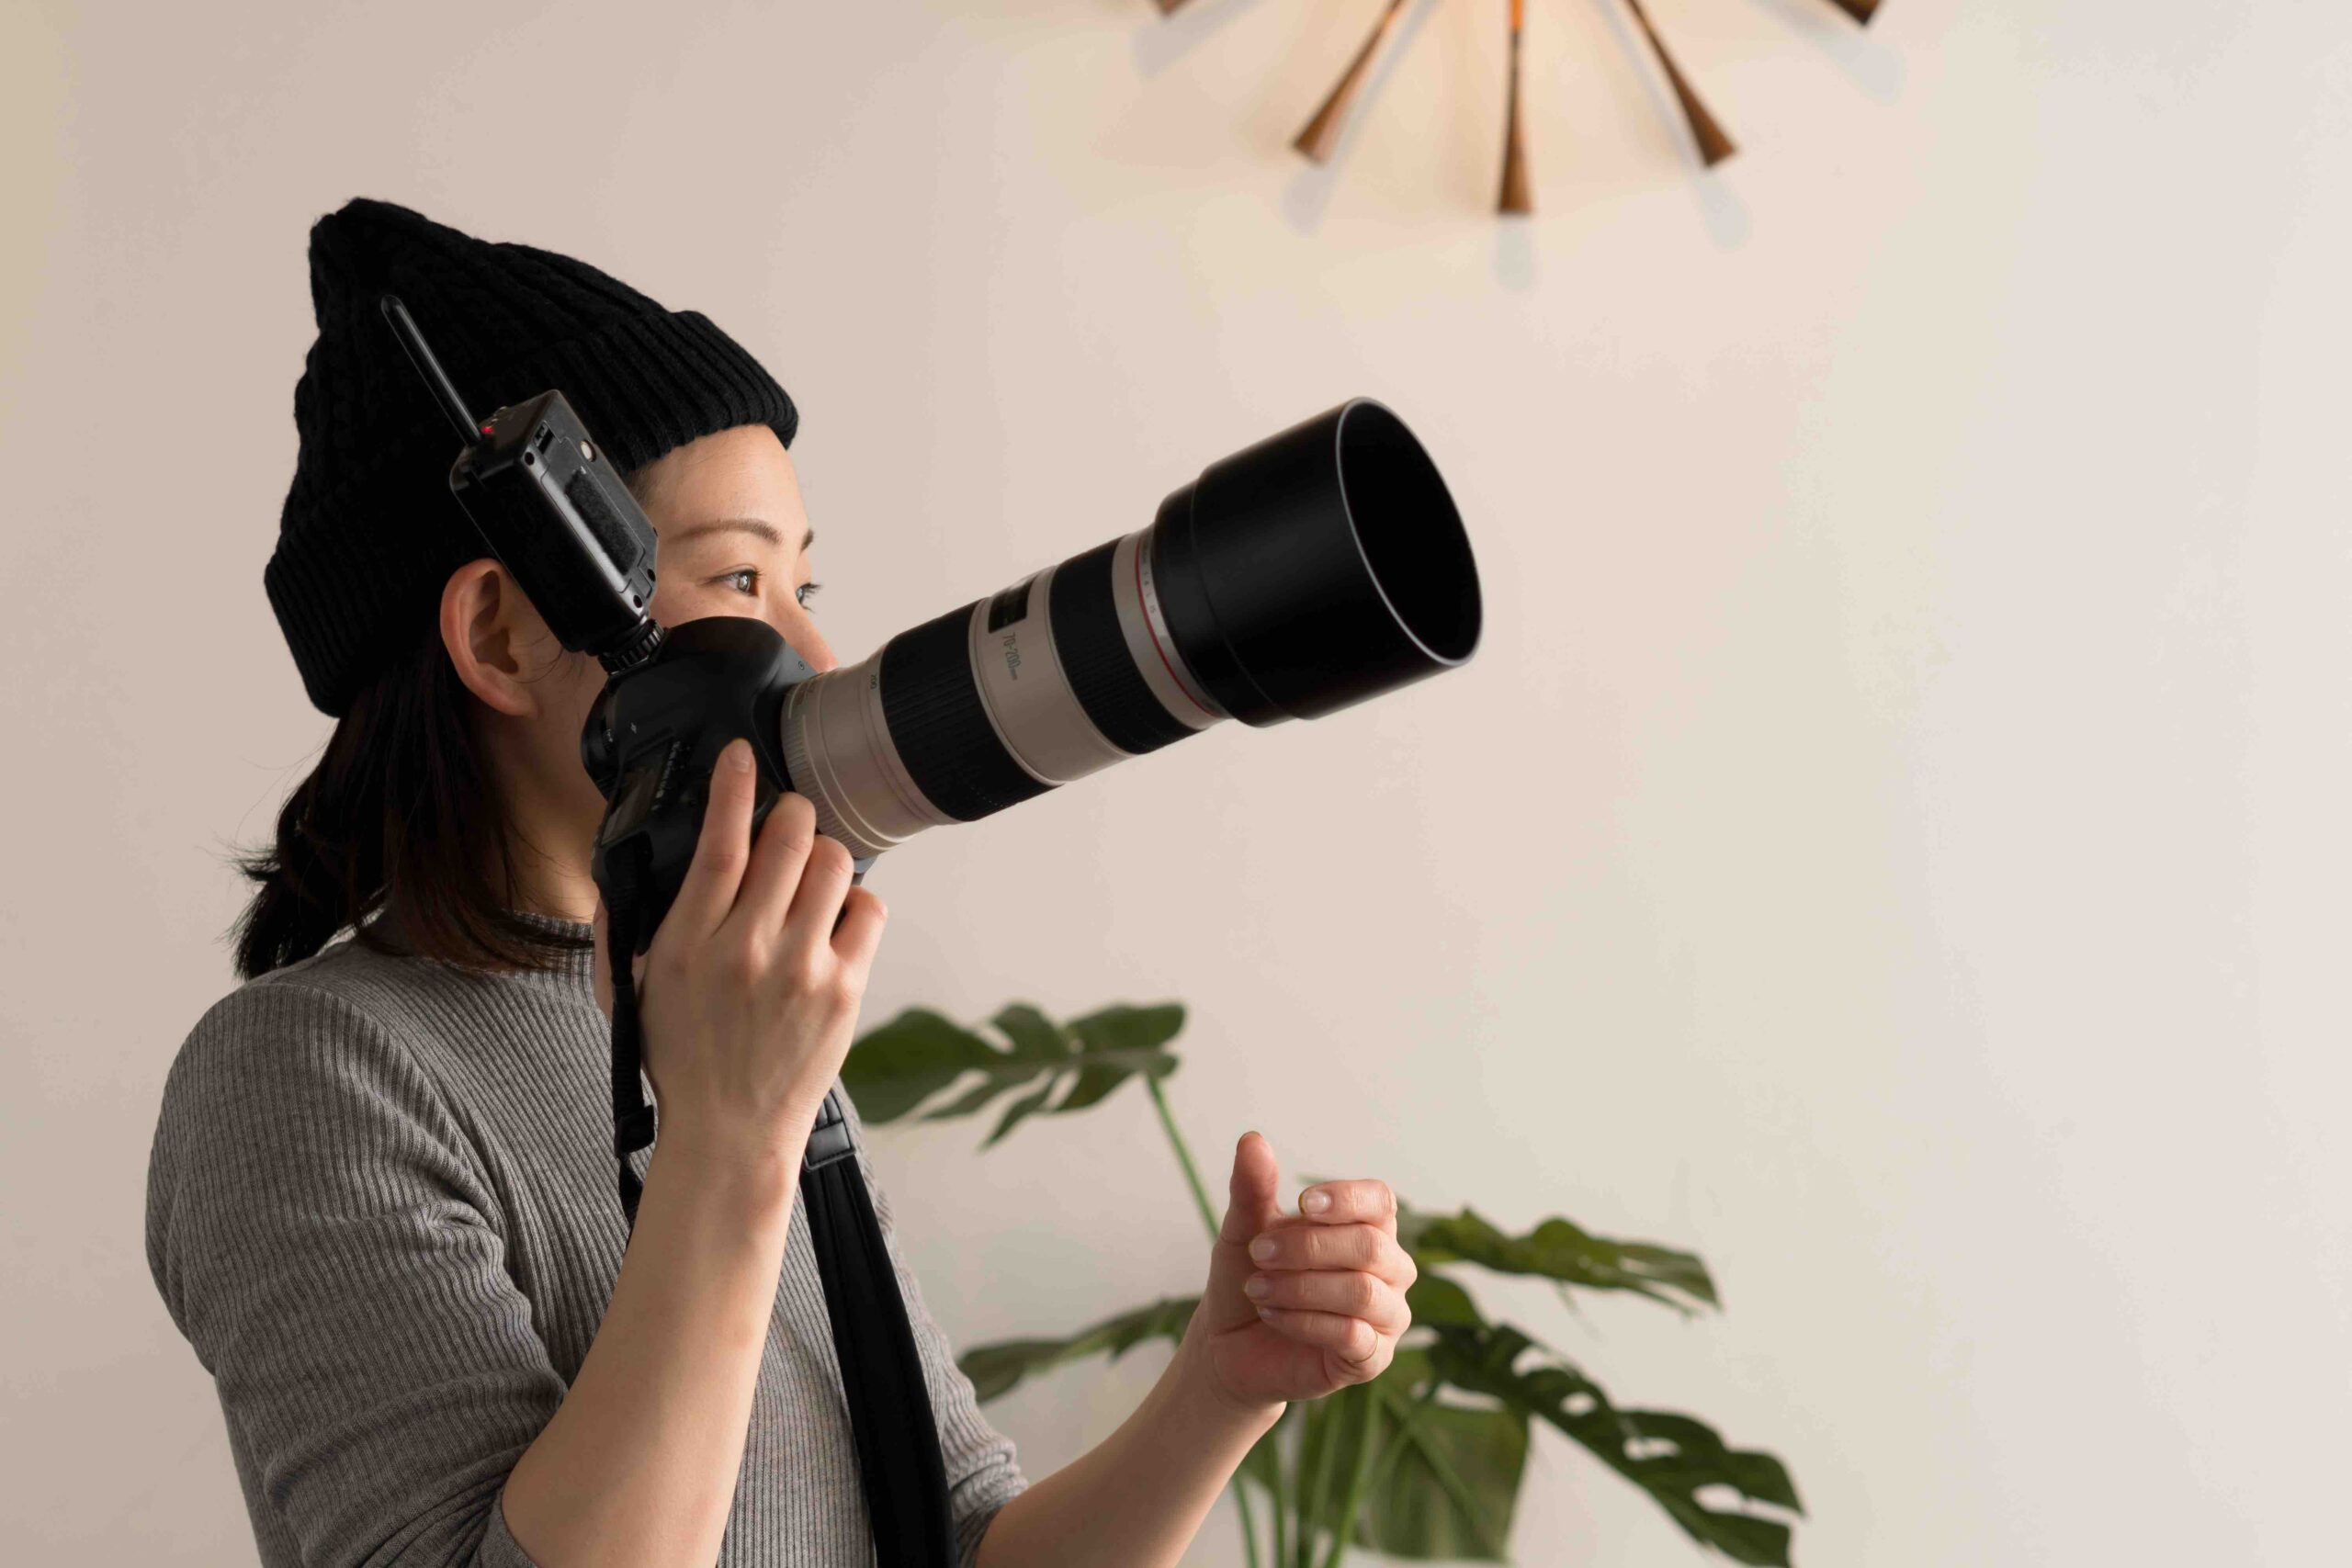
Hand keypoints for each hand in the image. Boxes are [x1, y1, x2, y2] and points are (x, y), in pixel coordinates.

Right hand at [589, 736, 887, 1164]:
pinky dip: (855, 903)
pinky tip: (834, 921)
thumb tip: (630, 868)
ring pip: (834, 864)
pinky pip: (869, 909)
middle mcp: (748, 948)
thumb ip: (630, 926)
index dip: (735, 788)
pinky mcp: (844, 989)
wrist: (731, 1132)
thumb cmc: (682, 1059)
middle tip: (788, 823)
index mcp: (690, 943)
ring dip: (823, 857)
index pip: (720, 844)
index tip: (742, 755)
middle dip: (792, 815)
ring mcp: (802, 967)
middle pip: (789, 838)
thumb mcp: (635, 990)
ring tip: (809, 880)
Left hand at [1178, 1131, 1415, 1416]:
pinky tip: (1273, 1314)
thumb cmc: (1249, 1274)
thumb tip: (1252, 1139)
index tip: (1303, 1203)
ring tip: (1258, 1287)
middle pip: (1369, 1245)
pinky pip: (1352, 1335)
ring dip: (1301, 1287)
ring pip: (1362, 1292)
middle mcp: (1389, 1269)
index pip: (1380, 1200)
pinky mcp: (1371, 1358)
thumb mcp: (1243, 1228)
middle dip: (1306, 1246)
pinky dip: (1304, 1321)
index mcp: (1368, 1227)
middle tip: (1257, 1251)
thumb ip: (1252, 1187)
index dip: (1347, 1199)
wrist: (1230, 1342)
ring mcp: (1386, 1316)